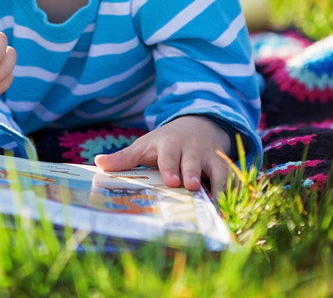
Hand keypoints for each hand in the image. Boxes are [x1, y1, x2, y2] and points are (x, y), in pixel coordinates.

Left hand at [93, 116, 233, 193]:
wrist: (198, 125)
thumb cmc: (165, 142)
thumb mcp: (144, 146)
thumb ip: (124, 157)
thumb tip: (98, 164)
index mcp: (170, 145)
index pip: (169, 155)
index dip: (170, 167)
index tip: (171, 180)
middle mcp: (192, 150)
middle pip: (193, 161)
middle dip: (193, 173)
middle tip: (192, 186)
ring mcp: (211, 157)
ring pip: (218, 169)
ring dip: (218, 183)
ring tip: (216, 201)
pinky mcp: (226, 166)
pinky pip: (233, 178)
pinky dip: (234, 191)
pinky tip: (232, 207)